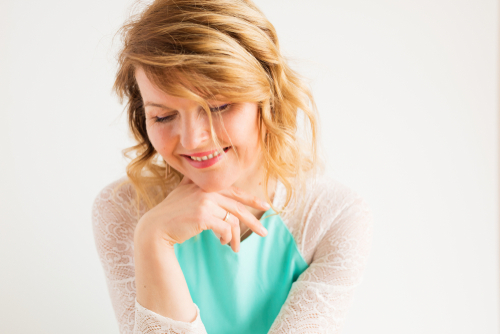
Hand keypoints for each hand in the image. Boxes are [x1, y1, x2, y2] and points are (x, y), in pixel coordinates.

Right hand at [134, 175, 269, 252]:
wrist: (155, 228)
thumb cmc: (171, 213)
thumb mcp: (184, 193)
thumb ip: (198, 188)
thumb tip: (212, 189)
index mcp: (206, 185)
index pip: (234, 191)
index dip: (251, 199)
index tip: (265, 206)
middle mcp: (207, 191)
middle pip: (238, 207)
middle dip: (253, 221)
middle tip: (264, 233)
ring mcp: (205, 202)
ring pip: (232, 220)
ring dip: (235, 237)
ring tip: (234, 248)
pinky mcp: (203, 216)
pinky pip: (224, 229)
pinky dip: (227, 238)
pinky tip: (223, 244)